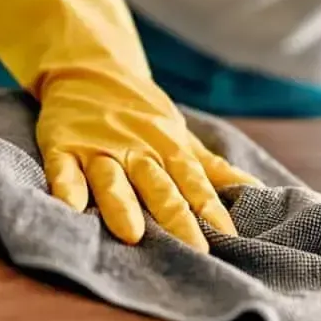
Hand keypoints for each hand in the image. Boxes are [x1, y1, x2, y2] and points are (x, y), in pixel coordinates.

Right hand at [0, 0, 260, 248]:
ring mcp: (99, 147)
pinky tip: (69, 207)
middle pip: (159, 187)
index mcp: (169, 148)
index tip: (229, 239)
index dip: (212, 211)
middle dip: (177, 219)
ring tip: (132, 234)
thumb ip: (212, 168)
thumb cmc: (144, 115)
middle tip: (194, 251)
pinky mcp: (64, 145)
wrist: (92, 69)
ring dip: (123, 205)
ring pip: (112, 179)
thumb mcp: (181, 137)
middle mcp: (138, 149)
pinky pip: (64, 167)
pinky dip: (66, 185)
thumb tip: (257, 191)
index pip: (195, 183)